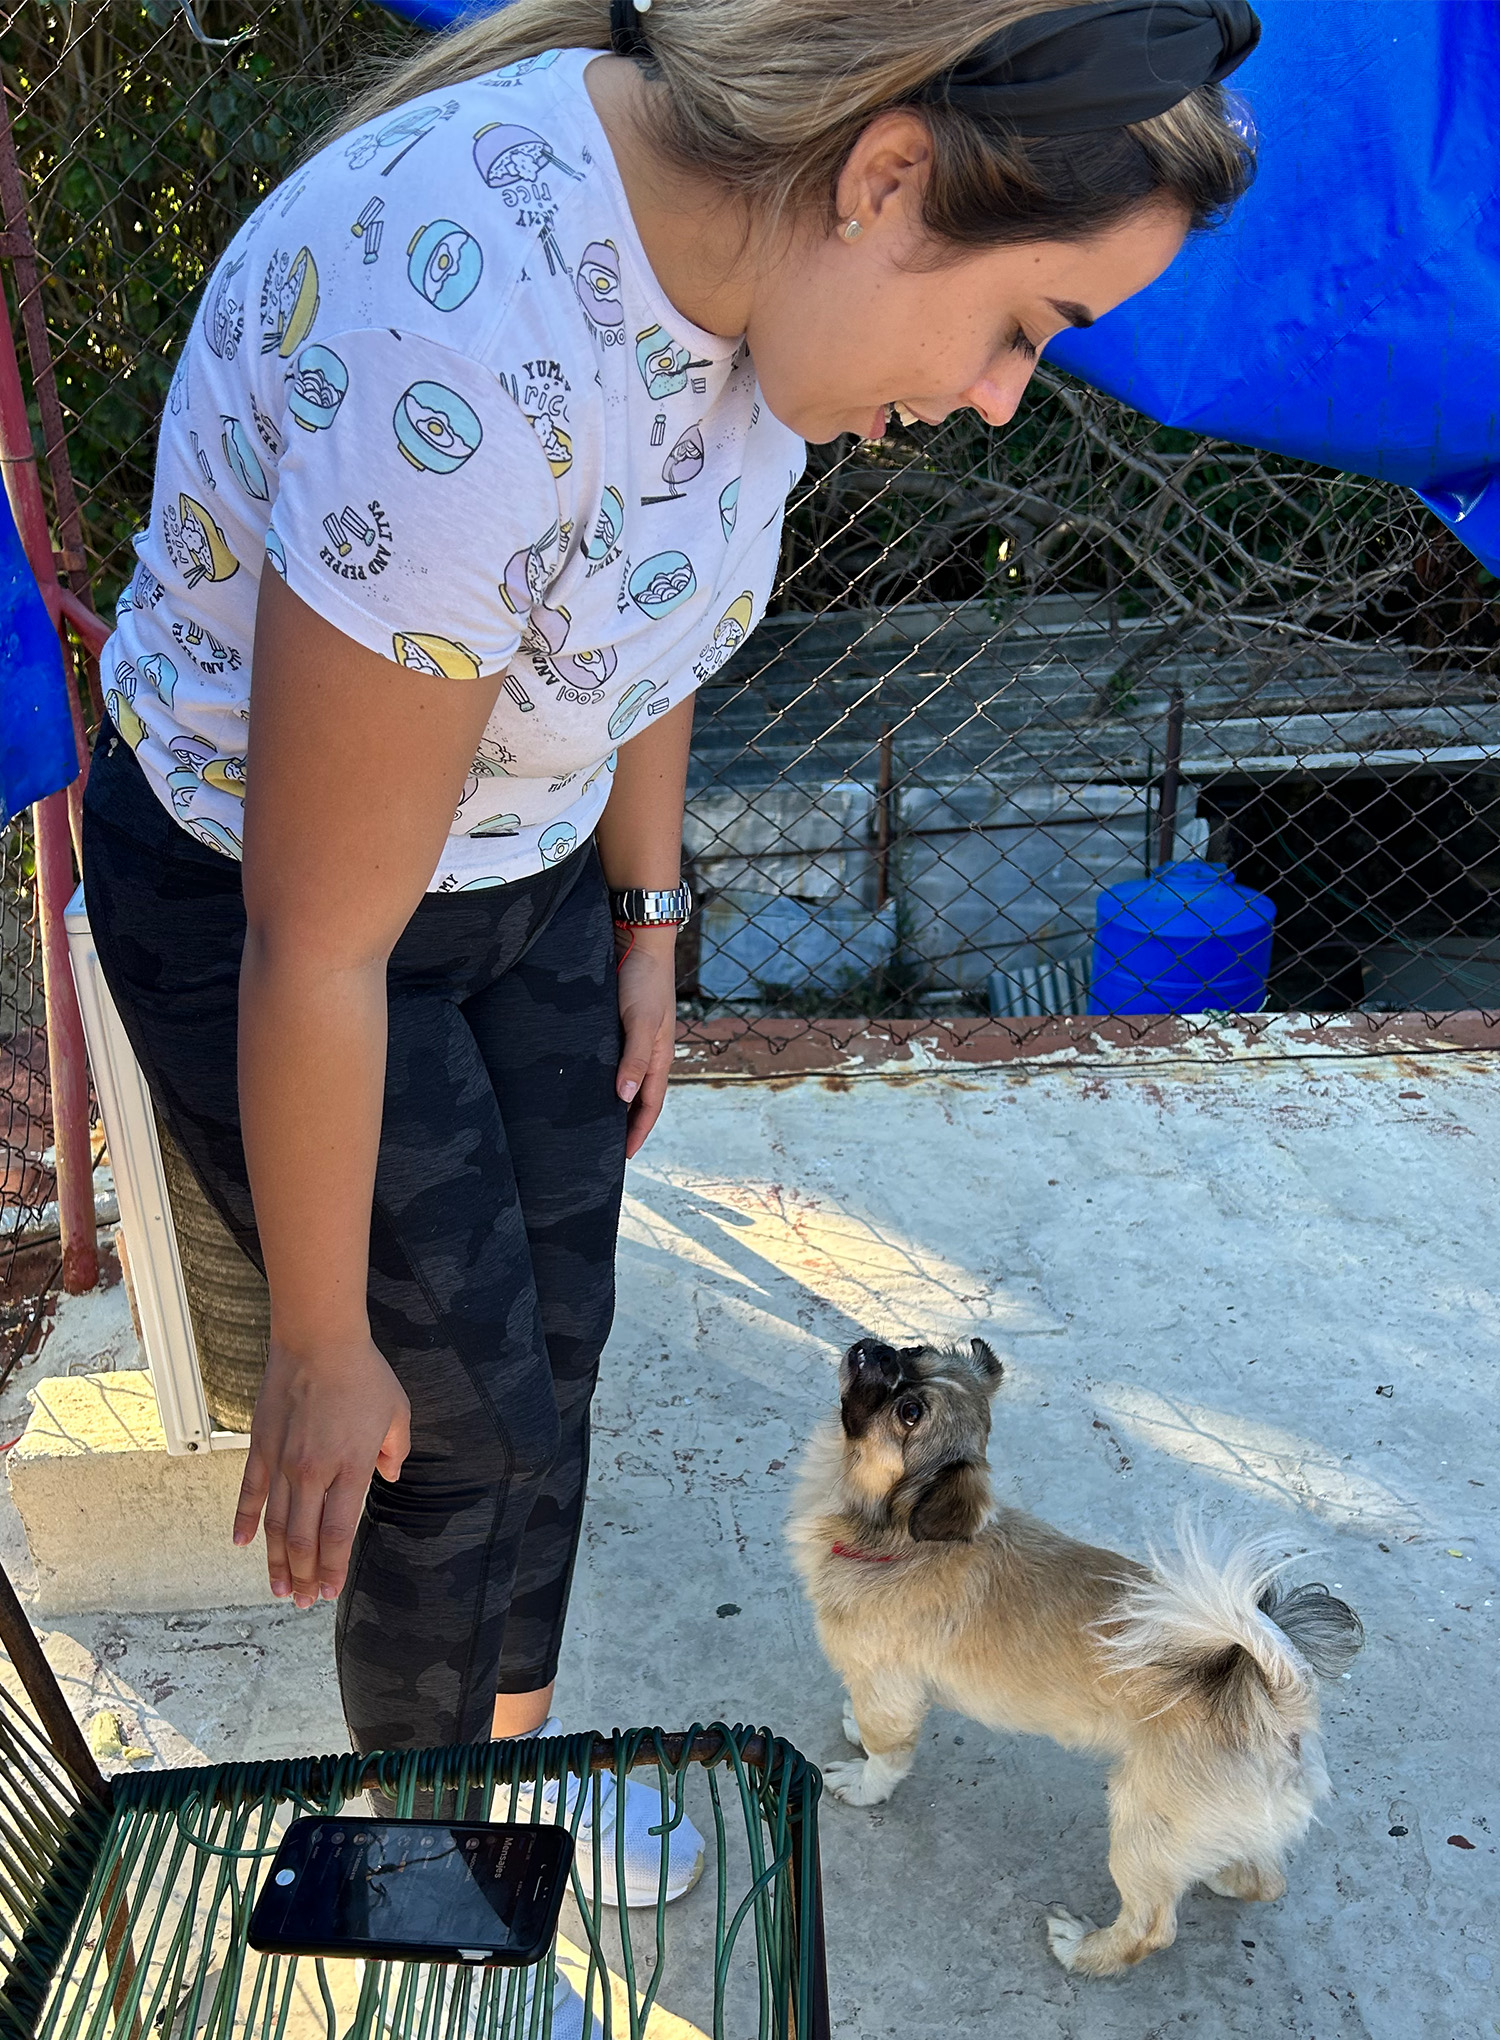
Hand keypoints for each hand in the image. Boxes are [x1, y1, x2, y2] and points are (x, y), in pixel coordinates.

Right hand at [233, 1333, 409, 1607]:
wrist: (319, 1341)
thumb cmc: (363, 1374)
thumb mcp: (397, 1412)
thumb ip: (395, 1451)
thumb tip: (389, 1477)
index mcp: (351, 1469)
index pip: (338, 1534)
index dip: (331, 1568)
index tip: (328, 1591)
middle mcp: (314, 1473)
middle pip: (305, 1540)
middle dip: (303, 1576)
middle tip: (302, 1601)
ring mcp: (283, 1462)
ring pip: (277, 1525)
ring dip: (276, 1561)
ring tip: (278, 1589)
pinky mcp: (261, 1447)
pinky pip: (250, 1493)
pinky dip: (244, 1521)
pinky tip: (241, 1544)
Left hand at [614, 928, 676, 1157]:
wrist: (638, 937)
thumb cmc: (644, 979)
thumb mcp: (641, 1020)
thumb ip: (634, 1058)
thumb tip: (624, 1097)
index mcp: (658, 1056)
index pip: (649, 1105)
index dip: (637, 1131)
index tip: (623, 1156)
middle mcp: (646, 1050)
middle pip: (637, 1097)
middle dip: (625, 1123)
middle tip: (605, 1147)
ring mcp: (631, 1037)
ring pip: (623, 1079)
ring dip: (612, 1101)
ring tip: (591, 1121)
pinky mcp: (615, 1023)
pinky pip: (610, 1059)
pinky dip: (601, 1076)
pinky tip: (583, 1081)